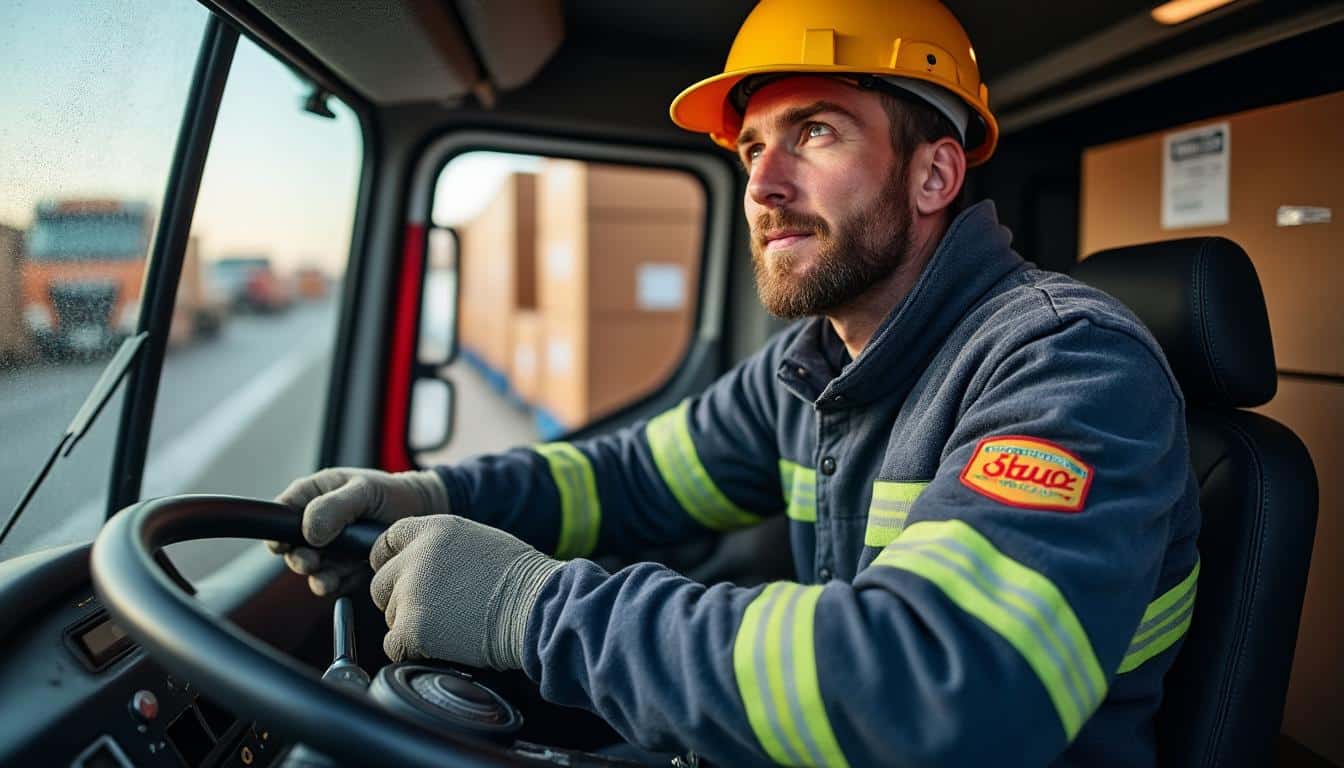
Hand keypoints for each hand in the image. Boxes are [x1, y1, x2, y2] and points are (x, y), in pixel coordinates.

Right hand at [267, 467, 448, 595]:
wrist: (421, 513)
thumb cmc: (391, 493)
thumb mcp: (365, 490)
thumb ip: (336, 506)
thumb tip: (309, 531)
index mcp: (312, 496)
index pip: (281, 513)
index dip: (277, 530)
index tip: (282, 543)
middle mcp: (315, 524)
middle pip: (292, 547)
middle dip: (299, 558)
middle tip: (310, 562)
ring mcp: (328, 549)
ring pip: (311, 569)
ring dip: (318, 576)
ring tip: (329, 578)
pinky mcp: (343, 569)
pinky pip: (332, 582)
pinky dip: (338, 584)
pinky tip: (348, 579)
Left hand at [369, 515, 563, 668]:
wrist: (538, 608)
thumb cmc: (523, 580)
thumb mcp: (478, 542)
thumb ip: (440, 549)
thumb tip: (421, 566)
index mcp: (434, 529)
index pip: (386, 542)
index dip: (390, 563)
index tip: (400, 578)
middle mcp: (416, 556)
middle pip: (380, 584)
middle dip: (400, 600)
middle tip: (434, 611)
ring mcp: (411, 592)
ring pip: (390, 617)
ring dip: (412, 626)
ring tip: (452, 625)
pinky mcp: (412, 627)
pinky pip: (393, 646)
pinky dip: (413, 652)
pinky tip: (444, 645)